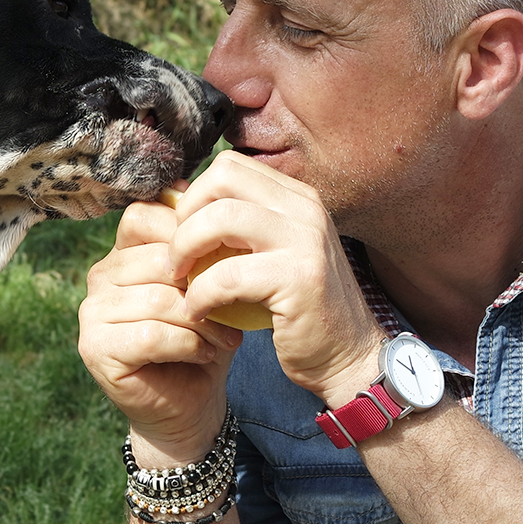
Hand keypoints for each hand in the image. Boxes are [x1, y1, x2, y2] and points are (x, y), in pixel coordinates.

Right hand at [78, 197, 242, 466]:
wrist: (191, 403)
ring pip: (156, 298)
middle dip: (204, 283)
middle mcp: (100, 276)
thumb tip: (216, 206)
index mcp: (123, 251)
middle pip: (155, 258)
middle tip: (235, 309)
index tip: (225, 262)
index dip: (189, 235)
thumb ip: (202, 247)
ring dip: (201, 320)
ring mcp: (91, 312)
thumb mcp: (209, 285)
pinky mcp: (95, 348)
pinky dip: (187, 344)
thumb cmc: (203, 337)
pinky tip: (204, 354)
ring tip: (225, 336)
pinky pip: (149, 335)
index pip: (145, 216)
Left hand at [168, 150, 384, 408]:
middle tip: (174, 256)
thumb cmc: (296, 309)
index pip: (228, 166)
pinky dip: (200, 294)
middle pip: (221, 179)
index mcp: (297, 197)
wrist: (348, 357)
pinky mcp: (299, 279)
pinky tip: (198, 312)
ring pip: (220, 219)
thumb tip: (175, 202)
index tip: (180, 233)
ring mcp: (306, 240)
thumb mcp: (271, 255)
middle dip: (184, 217)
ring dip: (185, 250)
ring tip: (180, 281)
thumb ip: (237, 228)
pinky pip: (227, 274)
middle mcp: (306, 208)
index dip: (193, 196)